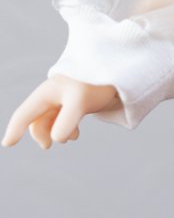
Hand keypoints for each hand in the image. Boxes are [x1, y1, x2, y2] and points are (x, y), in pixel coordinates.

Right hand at [1, 76, 120, 150]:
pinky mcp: (76, 104)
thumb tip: (55, 139)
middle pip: (37, 121)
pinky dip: (66, 131)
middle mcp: (52, 96)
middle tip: (48, 146)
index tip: (7, 144)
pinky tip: (76, 135)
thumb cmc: (96, 83)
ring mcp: (64, 100)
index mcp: (47, 93)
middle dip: (41, 135)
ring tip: (73, 137)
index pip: (25, 114)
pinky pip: (63, 122)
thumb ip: (66, 122)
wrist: (119, 71)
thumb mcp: (79, 102)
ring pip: (51, 123)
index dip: (15, 129)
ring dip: (57, 134)